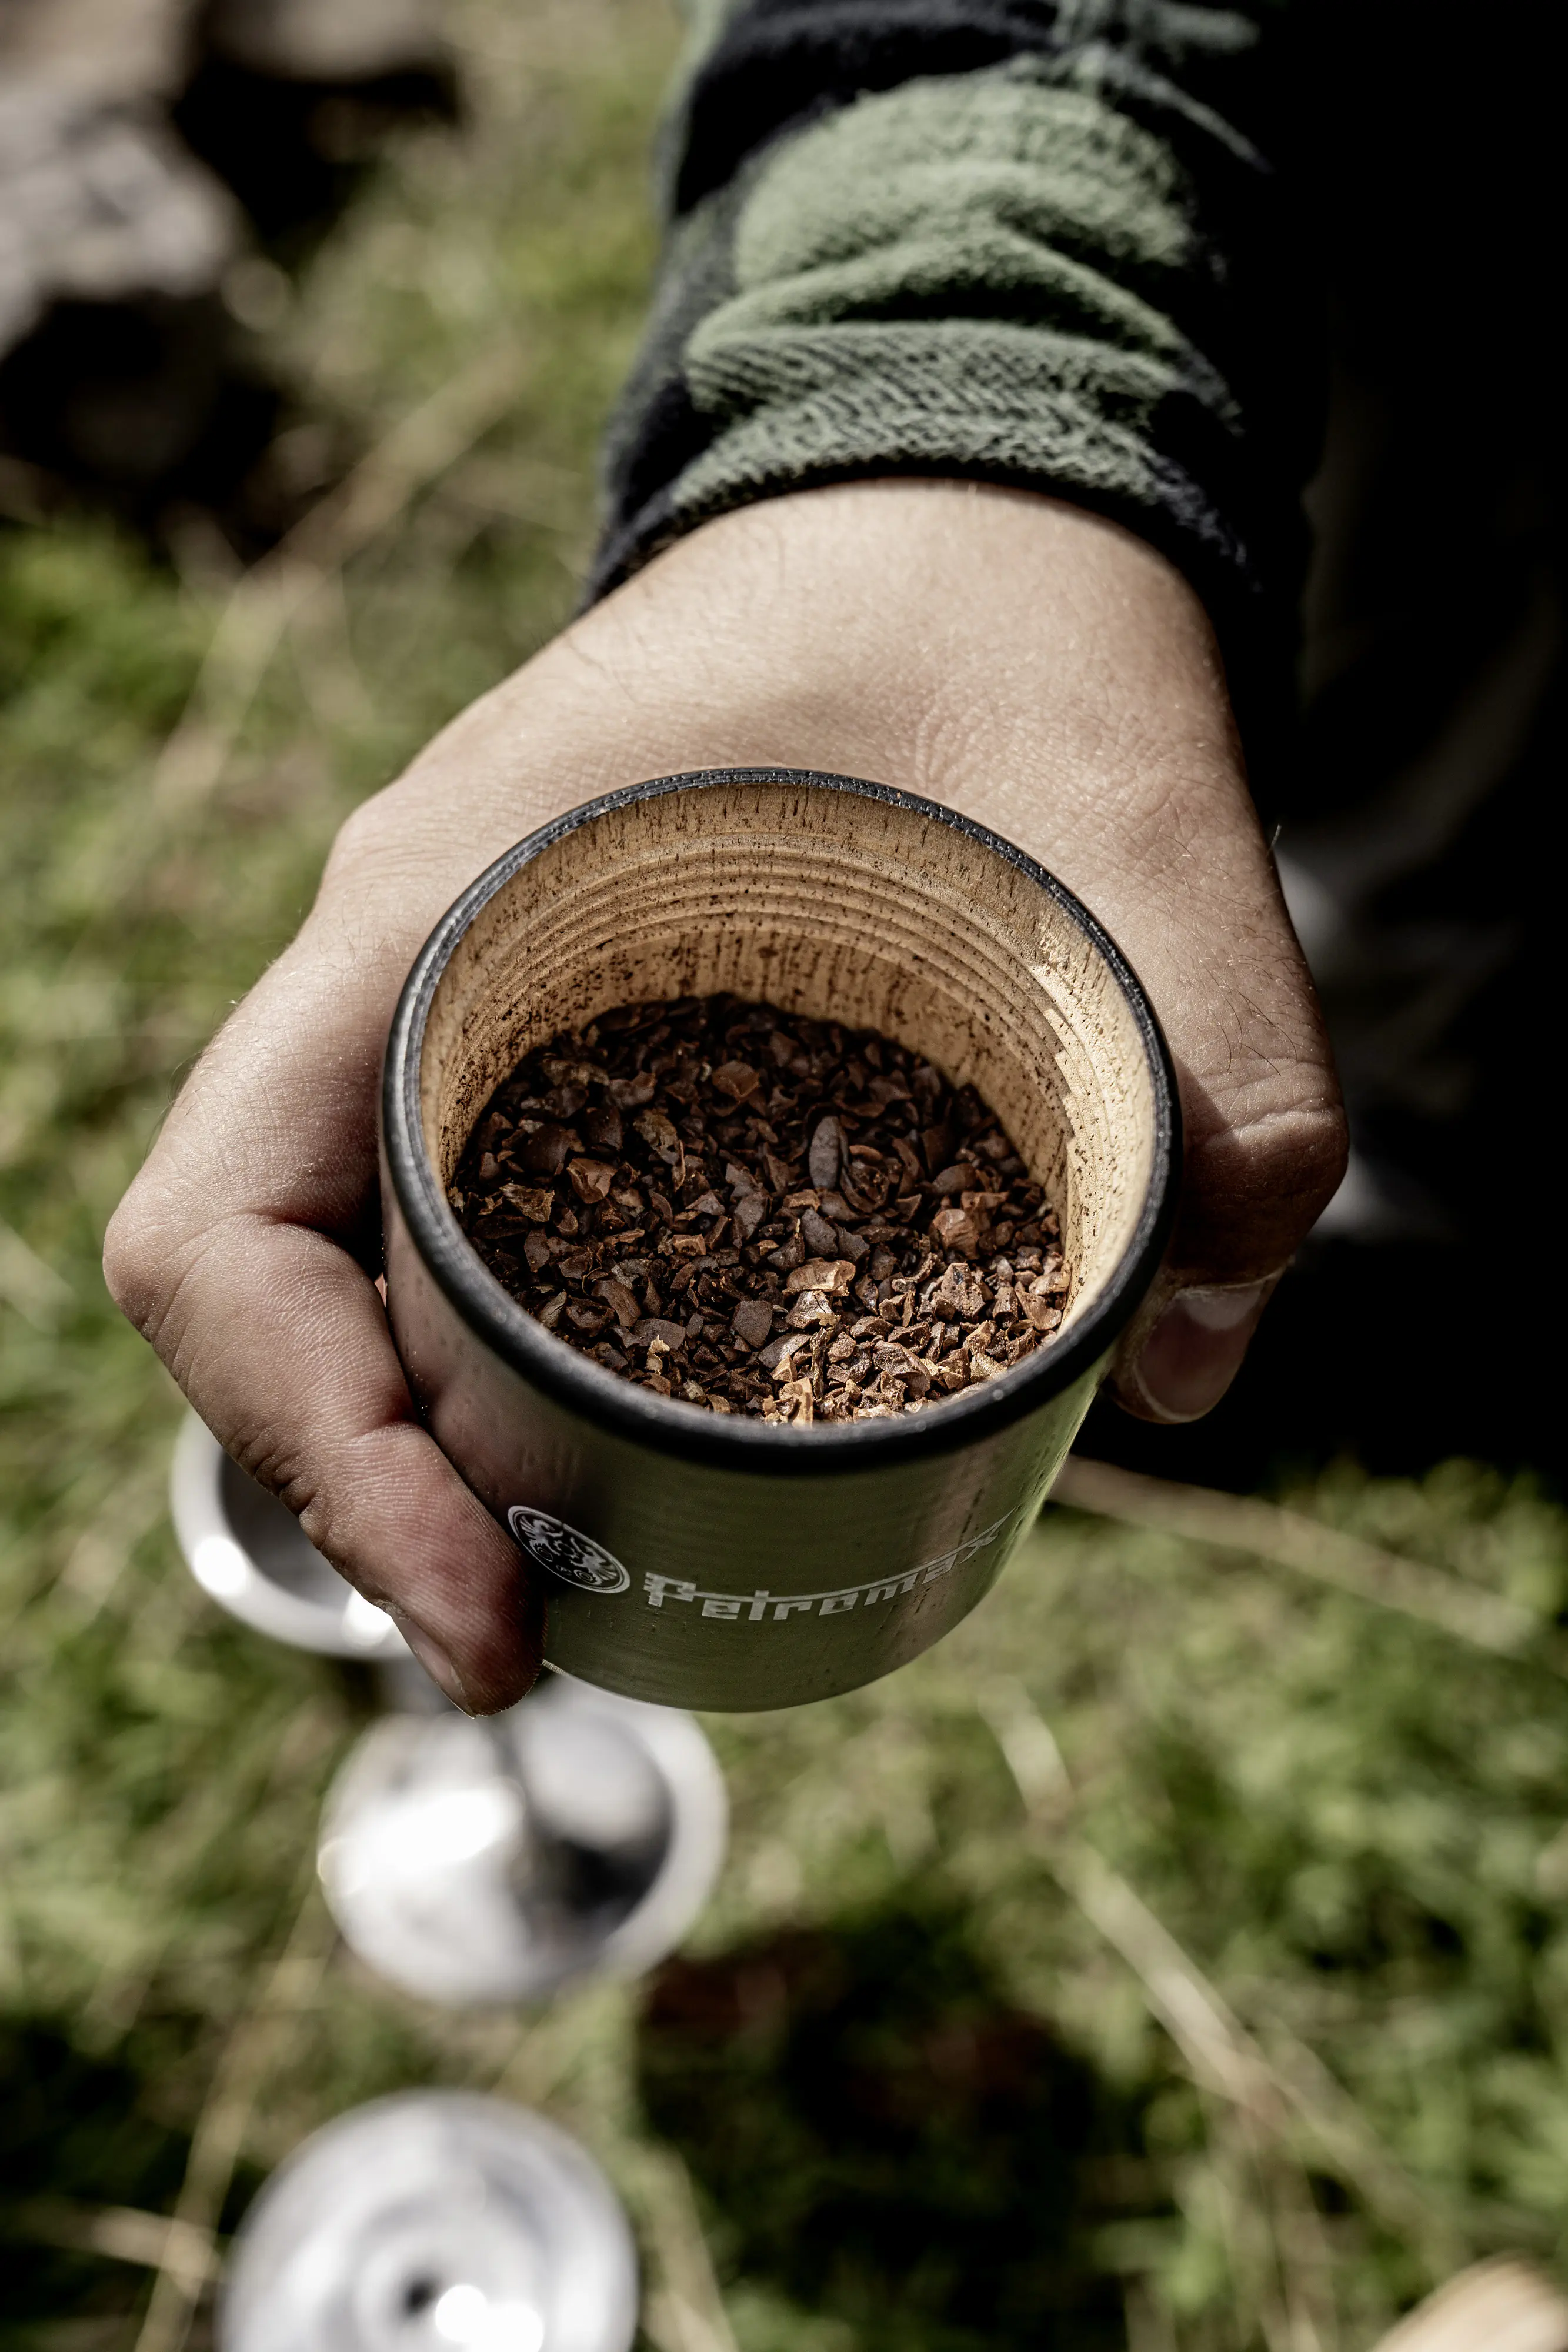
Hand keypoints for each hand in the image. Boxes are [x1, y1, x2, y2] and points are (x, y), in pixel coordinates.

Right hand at [105, 482, 1345, 1709]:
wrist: (967, 483)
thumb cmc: (1010, 619)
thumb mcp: (1147, 846)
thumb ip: (1235, 1101)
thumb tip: (1180, 1376)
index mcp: (447, 914)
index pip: (226, 1233)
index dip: (314, 1460)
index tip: (489, 1614)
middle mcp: (408, 964)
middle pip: (268, 1295)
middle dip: (375, 1497)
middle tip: (555, 1629)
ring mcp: (459, 988)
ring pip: (347, 1266)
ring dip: (424, 1441)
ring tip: (585, 1570)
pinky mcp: (543, 1015)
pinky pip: (444, 1210)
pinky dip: (495, 1353)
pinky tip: (631, 1433)